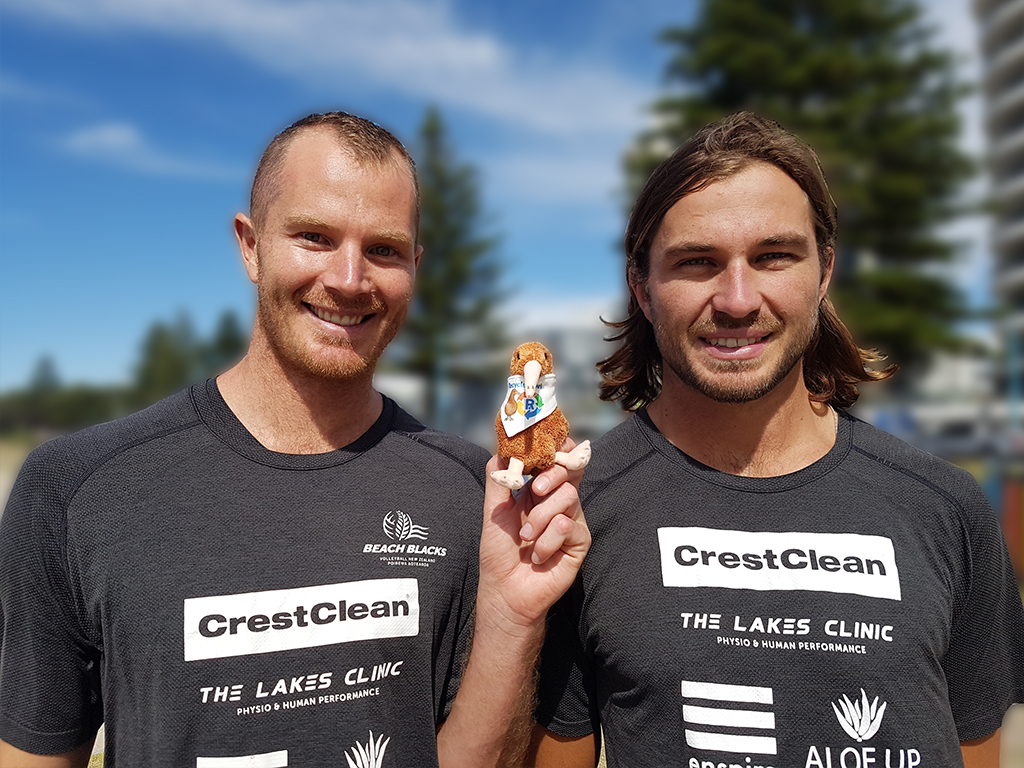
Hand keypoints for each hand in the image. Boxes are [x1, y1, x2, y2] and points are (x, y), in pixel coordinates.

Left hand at [477, 440, 590, 630]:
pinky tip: (538, 556)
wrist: (506, 590)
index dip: (557, 448)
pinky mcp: (580, 541)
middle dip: (552, 475)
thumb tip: (503, 449)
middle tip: (536, 490)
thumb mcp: (493, 512)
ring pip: (568, 497)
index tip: (548, 443)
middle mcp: (557, 502)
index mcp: (538, 491)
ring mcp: (571, 520)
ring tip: (526, 539)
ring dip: (540, 518)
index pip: (555, 460)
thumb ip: (498, 480)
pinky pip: (567, 526)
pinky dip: (547, 541)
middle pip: (569, 470)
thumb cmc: (499, 553)